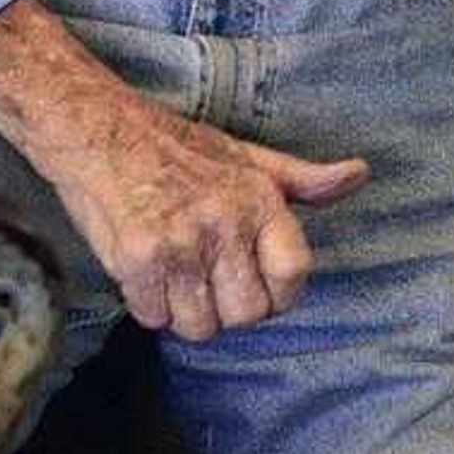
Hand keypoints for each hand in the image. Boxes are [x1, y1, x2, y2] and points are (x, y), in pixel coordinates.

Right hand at [0, 0, 367, 339]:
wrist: (96, 128)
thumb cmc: (173, 145)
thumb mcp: (246, 156)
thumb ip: (302, 179)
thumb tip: (358, 174)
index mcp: (259, 199)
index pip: (293, 277)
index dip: (276, 294)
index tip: (254, 285)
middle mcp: (225, 223)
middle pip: (246, 314)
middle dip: (226, 309)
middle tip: (205, 280)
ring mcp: (181, 243)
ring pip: (199, 326)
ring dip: (183, 312)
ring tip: (173, 274)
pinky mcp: (137, 259)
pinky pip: (153, 318)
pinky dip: (146, 305)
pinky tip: (143, 273)